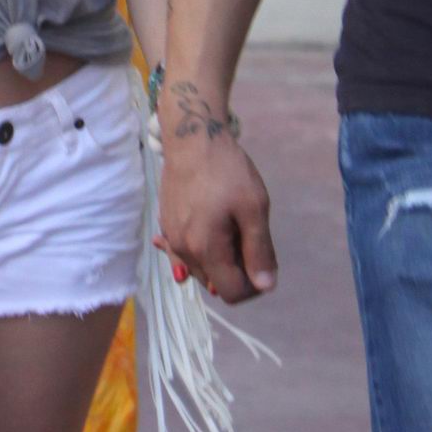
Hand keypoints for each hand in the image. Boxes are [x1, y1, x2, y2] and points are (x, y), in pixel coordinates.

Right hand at [158, 129, 277, 304]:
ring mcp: (172, 239)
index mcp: (205, 250)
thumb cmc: (227, 170)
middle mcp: (183, 251)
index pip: (232, 293)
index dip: (255, 285)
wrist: (192, 138)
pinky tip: (211, 229)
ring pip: (202, 268)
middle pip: (216, 282)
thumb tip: (265, 286)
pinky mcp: (167, 225)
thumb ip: (259, 251)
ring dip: (221, 257)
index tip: (264, 258)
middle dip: (238, 269)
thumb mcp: (254, 208)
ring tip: (231, 223)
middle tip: (249, 233)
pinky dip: (202, 248)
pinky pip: (186, 252)